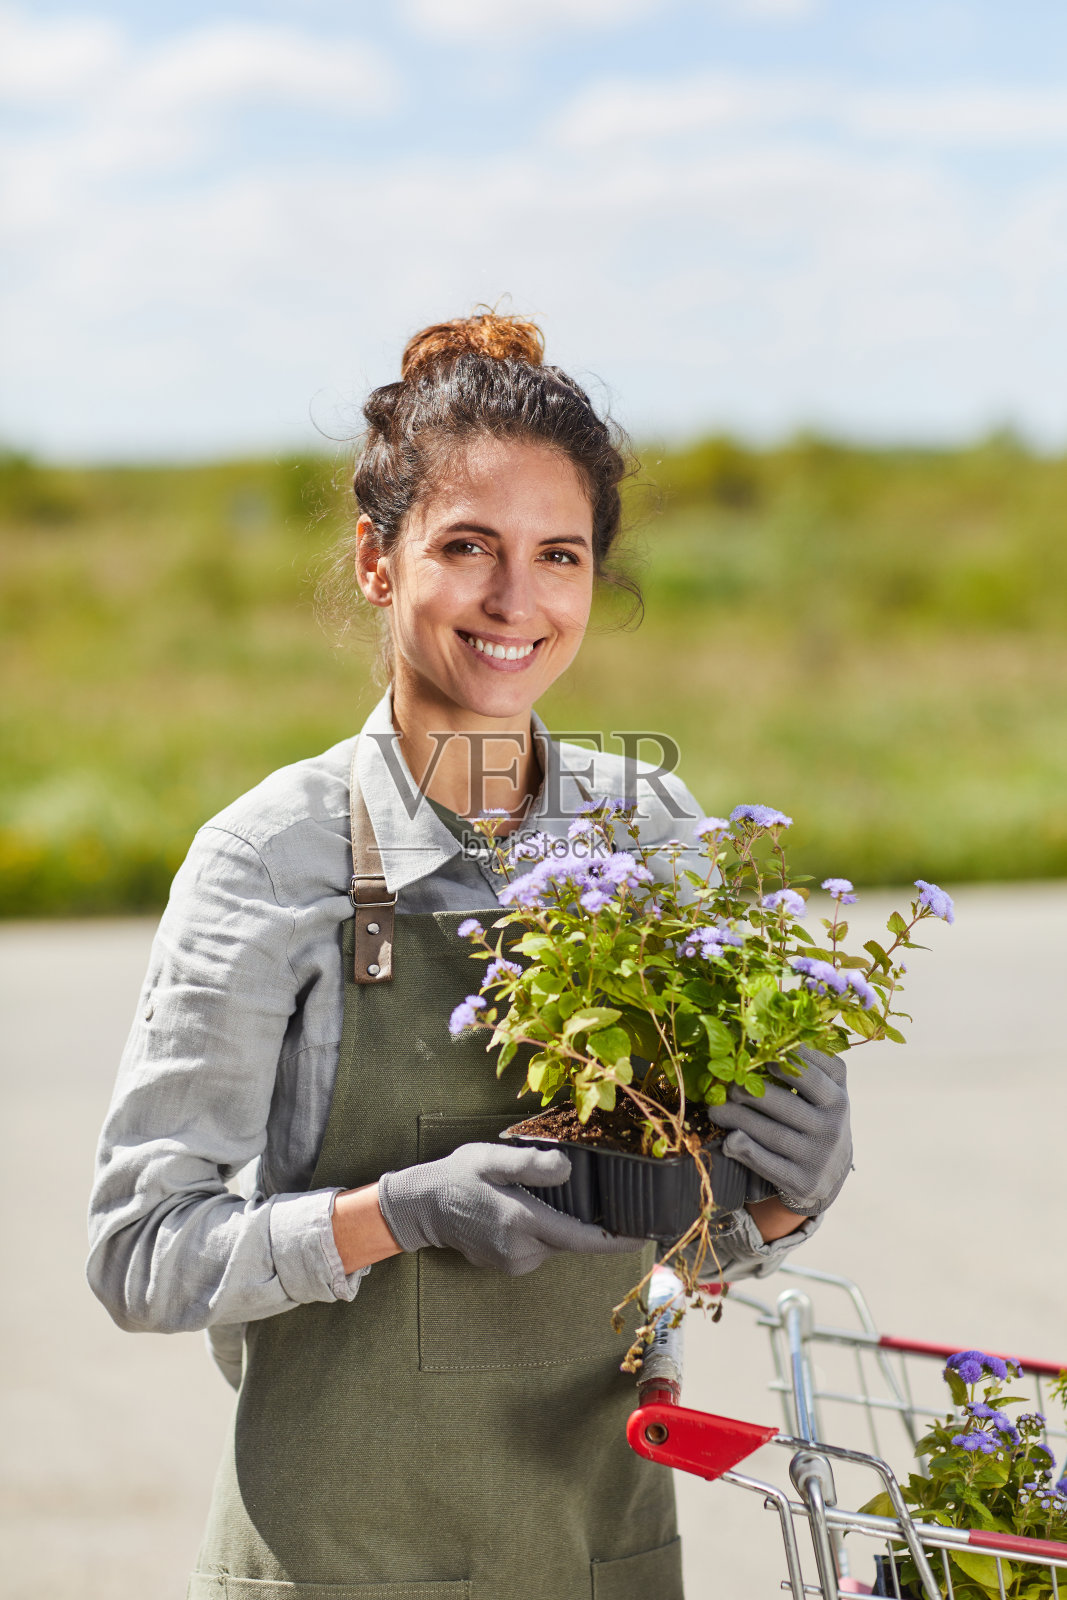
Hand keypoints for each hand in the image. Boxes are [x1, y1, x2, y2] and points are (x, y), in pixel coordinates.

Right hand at [377, 1142, 645, 1275]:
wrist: (422, 1207)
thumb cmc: (457, 1177)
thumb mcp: (491, 1159)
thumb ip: (531, 1164)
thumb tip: (568, 1169)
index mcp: (521, 1222)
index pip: (581, 1238)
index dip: (616, 1239)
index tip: (644, 1236)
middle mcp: (520, 1250)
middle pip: (569, 1237)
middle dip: (579, 1217)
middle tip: (568, 1189)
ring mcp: (513, 1262)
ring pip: (553, 1242)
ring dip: (554, 1222)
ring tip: (527, 1195)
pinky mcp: (507, 1265)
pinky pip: (537, 1247)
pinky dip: (539, 1230)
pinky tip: (517, 1210)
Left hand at [712, 1045, 851, 1216]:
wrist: (830, 1172)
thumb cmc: (816, 1117)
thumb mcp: (823, 1091)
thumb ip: (806, 1064)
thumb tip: (766, 1032)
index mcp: (838, 1096)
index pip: (814, 1074)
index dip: (786, 1062)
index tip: (759, 1051)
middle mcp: (834, 1126)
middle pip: (786, 1104)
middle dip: (750, 1091)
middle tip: (724, 1083)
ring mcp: (820, 1156)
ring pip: (773, 1134)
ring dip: (738, 1118)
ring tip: (714, 1108)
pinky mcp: (804, 1182)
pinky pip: (770, 1164)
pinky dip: (748, 1151)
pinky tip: (729, 1140)